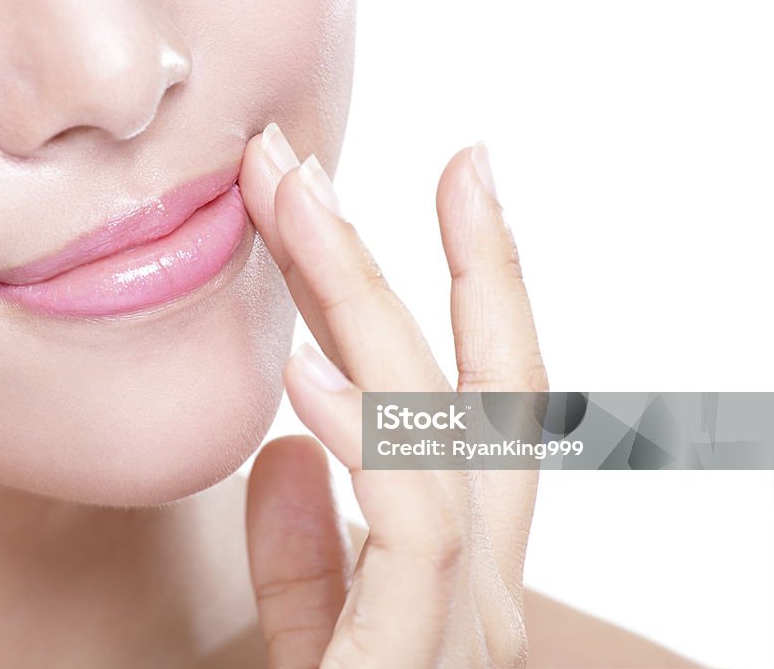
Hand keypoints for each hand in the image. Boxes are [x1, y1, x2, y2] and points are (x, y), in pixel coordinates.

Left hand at [240, 124, 547, 667]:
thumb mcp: (305, 649)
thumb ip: (307, 566)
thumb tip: (289, 455)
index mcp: (453, 577)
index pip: (482, 408)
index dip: (479, 288)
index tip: (456, 187)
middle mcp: (480, 598)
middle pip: (484, 400)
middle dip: (432, 263)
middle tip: (374, 155)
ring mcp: (463, 638)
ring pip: (445, 442)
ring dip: (368, 310)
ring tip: (303, 209)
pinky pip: (409, 545)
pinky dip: (378, 448)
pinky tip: (315, 376)